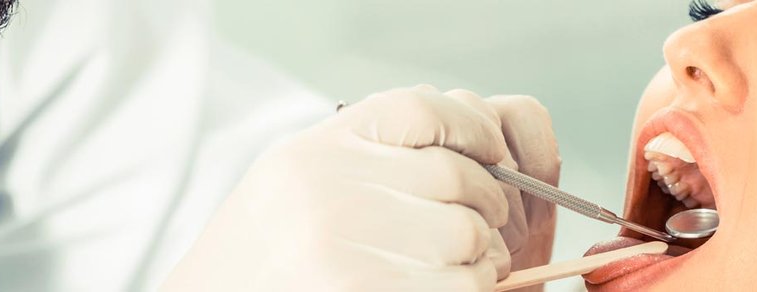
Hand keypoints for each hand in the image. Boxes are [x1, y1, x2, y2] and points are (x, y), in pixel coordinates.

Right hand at [163, 85, 558, 290]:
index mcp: (318, 152)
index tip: (489, 149)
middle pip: (455, 173)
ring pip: (468, 232)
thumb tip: (459, 134)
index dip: (469, 126)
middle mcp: (333, 192)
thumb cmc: (267, 252)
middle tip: (482, 218)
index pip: (420, 109)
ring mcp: (353, 247)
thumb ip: (367, 150)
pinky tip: (441, 286)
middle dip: (485, 198)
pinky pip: (464, 283)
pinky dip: (470, 285)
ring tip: (454, 261)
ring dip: (480, 250)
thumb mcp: (300, 179)